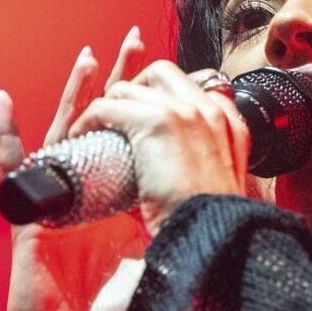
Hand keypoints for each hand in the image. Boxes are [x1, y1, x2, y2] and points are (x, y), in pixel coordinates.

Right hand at [0, 28, 151, 310]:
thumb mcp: (156, 282)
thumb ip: (175, 251)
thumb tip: (218, 225)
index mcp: (122, 213)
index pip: (141, 150)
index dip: (156, 116)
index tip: (179, 81)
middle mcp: (92, 202)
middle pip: (109, 130)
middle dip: (125, 87)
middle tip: (138, 43)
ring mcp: (58, 207)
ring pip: (67, 136)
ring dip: (78, 95)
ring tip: (89, 54)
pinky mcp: (30, 220)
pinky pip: (16, 169)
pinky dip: (7, 133)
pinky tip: (0, 98)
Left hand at [65, 54, 250, 238]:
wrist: (212, 236)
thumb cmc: (211, 225)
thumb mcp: (218, 188)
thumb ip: (204, 167)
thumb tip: (180, 170)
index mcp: (229, 126)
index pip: (197, 88)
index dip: (165, 97)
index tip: (146, 118)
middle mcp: (210, 110)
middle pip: (162, 74)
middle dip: (132, 89)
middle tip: (116, 119)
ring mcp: (185, 111)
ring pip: (130, 88)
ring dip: (106, 106)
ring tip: (95, 130)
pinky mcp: (158, 121)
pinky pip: (107, 106)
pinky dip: (88, 120)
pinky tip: (82, 138)